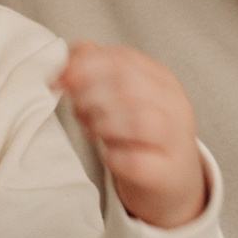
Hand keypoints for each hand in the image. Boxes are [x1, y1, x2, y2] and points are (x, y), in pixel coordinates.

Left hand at [54, 42, 206, 226]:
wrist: (171, 178)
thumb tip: (65, 67)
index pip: (122, 58)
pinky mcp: (169, 172)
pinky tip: (108, 155)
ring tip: (92, 132)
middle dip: (90, 96)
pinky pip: (137, 161)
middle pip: (129, 85)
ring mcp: (176, 139)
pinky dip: (114, 157)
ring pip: (138, 120)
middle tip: (78, 111)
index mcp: (161, 78)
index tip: (60, 81)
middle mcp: (174, 103)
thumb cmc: (138, 133)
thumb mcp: (120, 97)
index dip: (85, 66)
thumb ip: (94, 73)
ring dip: (102, 124)